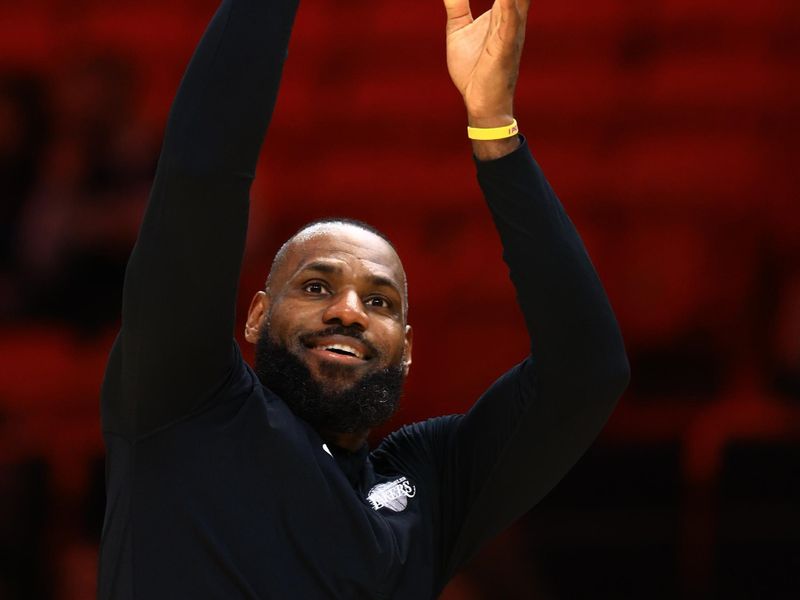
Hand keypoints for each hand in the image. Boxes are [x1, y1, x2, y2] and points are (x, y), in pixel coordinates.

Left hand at [443, 0, 529, 127]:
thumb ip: (457, 5)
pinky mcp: (504, 49)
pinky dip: (509, 8)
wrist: (480, 104)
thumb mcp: (458, 30)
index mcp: (502, 14)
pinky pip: (509, 24)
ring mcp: (511, 34)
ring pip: (516, 2)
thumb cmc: (473, 70)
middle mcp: (512, 20)